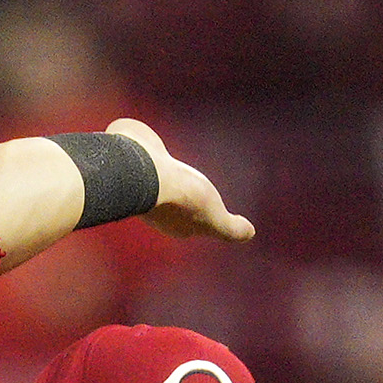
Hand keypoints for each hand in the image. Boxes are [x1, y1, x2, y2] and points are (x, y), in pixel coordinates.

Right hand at [111, 118, 253, 243]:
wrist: (143, 169)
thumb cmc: (181, 196)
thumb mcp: (214, 218)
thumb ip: (230, 229)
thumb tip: (250, 233)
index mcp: (173, 222)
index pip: (190, 222)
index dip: (201, 218)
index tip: (211, 213)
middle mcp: (155, 203)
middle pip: (172, 201)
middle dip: (182, 196)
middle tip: (194, 187)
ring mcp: (142, 177)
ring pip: (157, 178)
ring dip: (163, 175)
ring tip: (175, 167)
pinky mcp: (133, 151)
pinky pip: (143, 153)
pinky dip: (148, 152)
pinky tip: (154, 149)